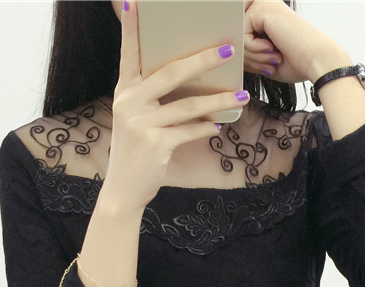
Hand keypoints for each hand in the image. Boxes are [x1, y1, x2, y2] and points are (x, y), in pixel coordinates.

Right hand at [102, 0, 250, 211]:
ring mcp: (142, 124)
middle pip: (170, 72)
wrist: (124, 189)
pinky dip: (205, 128)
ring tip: (240, 95)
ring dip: (218, 100)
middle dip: (202, 60)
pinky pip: (189, 131)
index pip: (130, 52)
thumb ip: (151, 97)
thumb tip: (187, 78)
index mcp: (125, 90)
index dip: (133, 27)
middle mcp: (130, 102)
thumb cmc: (136, 150)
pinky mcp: (156, 144)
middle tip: (228, 50)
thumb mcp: (137, 118)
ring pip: (188, 105)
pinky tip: (216, 126)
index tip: (138, 1)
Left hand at [243, 0, 351, 85]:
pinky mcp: (262, 8)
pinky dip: (255, 50)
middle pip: (235, 36)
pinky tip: (272, 49)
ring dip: (252, 55)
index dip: (246, 55)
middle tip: (269, 62)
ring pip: (237, 37)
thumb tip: (225, 49)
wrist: (317, 61)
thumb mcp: (263, 58)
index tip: (267, 62)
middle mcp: (262, 5)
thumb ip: (245, 49)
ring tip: (272, 57)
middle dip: (248, 57)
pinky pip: (242, 36)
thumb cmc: (296, 63)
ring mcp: (262, 4)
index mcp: (264, 15)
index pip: (238, 35)